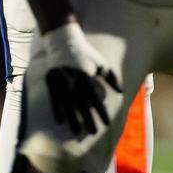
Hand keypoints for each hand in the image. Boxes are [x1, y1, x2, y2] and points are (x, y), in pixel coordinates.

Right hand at [40, 21, 120, 136]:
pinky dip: (57, 110)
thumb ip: (112, 78)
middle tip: (93, 133)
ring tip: (76, 132)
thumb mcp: (102, 63)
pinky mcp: (51, 80)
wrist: (63, 40)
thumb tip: (121, 92)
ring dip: (72, 119)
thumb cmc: (86, 52)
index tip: (107, 124)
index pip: (95, 97)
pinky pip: (54, 98)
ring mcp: (60, 80)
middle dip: (88, 119)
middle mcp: (73, 79)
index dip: (101, 111)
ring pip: (67, 104)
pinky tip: (60, 121)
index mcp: (86, 75)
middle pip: (81, 103)